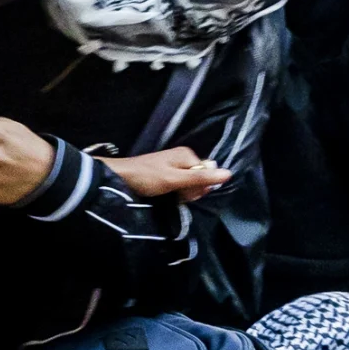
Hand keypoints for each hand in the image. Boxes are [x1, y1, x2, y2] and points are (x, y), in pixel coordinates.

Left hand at [99, 145, 232, 199]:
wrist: (119, 177)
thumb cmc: (147, 177)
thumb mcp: (175, 179)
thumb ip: (200, 178)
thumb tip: (229, 174)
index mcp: (188, 155)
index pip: (207, 175)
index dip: (199, 188)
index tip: (185, 194)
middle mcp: (183, 157)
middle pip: (200, 179)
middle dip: (191, 190)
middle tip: (175, 194)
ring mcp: (175, 165)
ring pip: (190, 183)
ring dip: (183, 192)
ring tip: (170, 194)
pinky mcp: (167, 172)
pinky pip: (180, 184)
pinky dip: (176, 191)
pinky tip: (167, 194)